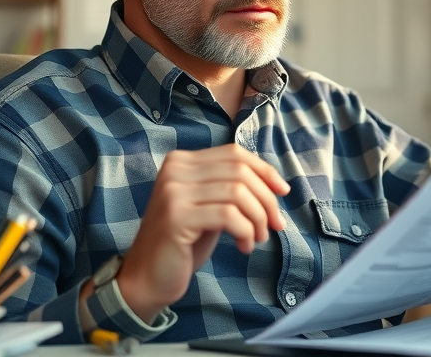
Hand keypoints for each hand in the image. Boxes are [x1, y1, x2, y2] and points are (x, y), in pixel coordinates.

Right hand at [116, 144, 289, 321]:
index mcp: (181, 161)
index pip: (235, 153)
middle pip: (240, 171)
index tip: (283, 192)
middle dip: (266, 199)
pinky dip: (245, 231)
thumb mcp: (210, 207)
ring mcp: (173, 192)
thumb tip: (276, 184)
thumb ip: (231, 188)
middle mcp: (174, 169)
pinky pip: (228, 215)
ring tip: (257, 239)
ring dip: (258, 218)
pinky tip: (244, 247)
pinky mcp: (177, 217)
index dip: (265, 170)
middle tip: (275, 225)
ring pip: (238, 192)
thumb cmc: (184, 244)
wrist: (147, 278)